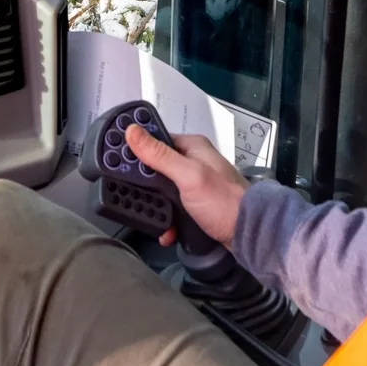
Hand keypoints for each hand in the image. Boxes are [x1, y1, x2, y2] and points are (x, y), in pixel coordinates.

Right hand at [125, 126, 247, 249]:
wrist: (251, 234)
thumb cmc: (224, 202)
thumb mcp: (188, 176)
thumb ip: (159, 155)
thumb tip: (132, 131)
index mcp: (192, 147)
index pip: (155, 140)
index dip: (135, 150)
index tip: (116, 161)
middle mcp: (192, 163)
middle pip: (155, 168)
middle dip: (144, 186)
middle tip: (132, 197)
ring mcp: (194, 185)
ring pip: (162, 191)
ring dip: (155, 207)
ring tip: (152, 219)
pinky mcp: (196, 205)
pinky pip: (172, 209)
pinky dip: (167, 221)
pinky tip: (167, 230)